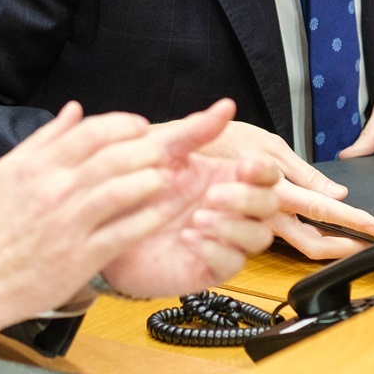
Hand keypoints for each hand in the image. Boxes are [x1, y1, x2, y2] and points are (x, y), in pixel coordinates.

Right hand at [0, 100, 265, 347]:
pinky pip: (127, 231)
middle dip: (148, 148)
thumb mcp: (8, 172)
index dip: (124, 125)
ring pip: (125, 189)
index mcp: (36, 165)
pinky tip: (164, 210)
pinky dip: (149, 217)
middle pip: (114, 156)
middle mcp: (53, 190)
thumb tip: (74, 109)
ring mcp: (69, 224)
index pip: (91, 131)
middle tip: (167, 149)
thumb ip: (44, 140)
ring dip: (154, 179)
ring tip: (169, 177)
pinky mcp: (81, 257)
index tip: (141, 128)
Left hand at [96, 109, 283, 295]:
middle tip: (211, 195)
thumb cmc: (134, 188)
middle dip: (247, 199)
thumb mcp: (162, 154)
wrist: (104, 225)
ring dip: (232, 227)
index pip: (267, 175)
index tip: (244, 167)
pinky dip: (214, 250)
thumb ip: (195, 132)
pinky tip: (188, 238)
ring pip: (258, 238)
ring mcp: (223, 239)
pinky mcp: (208, 267)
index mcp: (225, 178)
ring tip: (196, 219)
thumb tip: (226, 105)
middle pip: (269, 205)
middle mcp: (230, 210)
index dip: (264, 171)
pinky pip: (231, 264)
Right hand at [196, 120, 373, 258]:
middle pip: (312, 244)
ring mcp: (255, 225)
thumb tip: (335, 192)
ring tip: (348, 240)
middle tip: (366, 243)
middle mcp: (266, 216)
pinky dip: (303, 236)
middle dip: (344, 247)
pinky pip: (279, 239)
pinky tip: (316, 231)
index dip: (352, 221)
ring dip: (325, 246)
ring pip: (297, 245)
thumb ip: (303, 173)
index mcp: (274, 193)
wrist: (175, 159)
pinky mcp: (246, 227)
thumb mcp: (269, 146)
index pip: (322, 210)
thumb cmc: (220, 145)